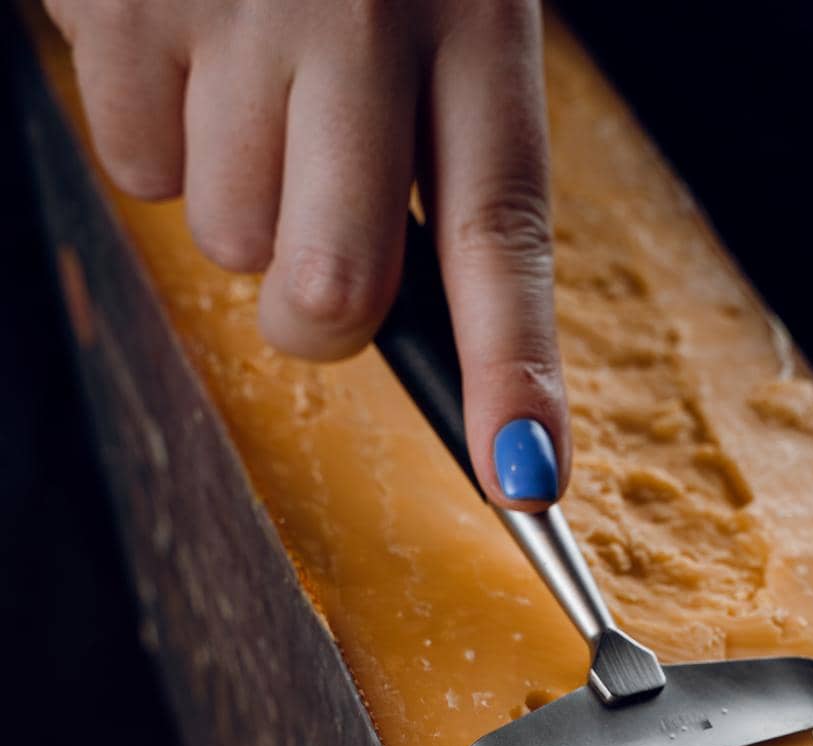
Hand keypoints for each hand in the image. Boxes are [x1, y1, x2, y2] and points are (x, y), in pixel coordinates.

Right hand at [46, 0, 568, 507]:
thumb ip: (435, 142)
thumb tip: (380, 314)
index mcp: (472, 13)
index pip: (502, 230)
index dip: (514, 371)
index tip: (529, 482)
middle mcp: (365, 15)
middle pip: (334, 292)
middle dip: (315, 308)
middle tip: (309, 219)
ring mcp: (236, 7)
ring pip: (225, 243)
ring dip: (230, 188)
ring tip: (241, 60)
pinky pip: (133, 167)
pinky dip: (150, 123)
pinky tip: (178, 34)